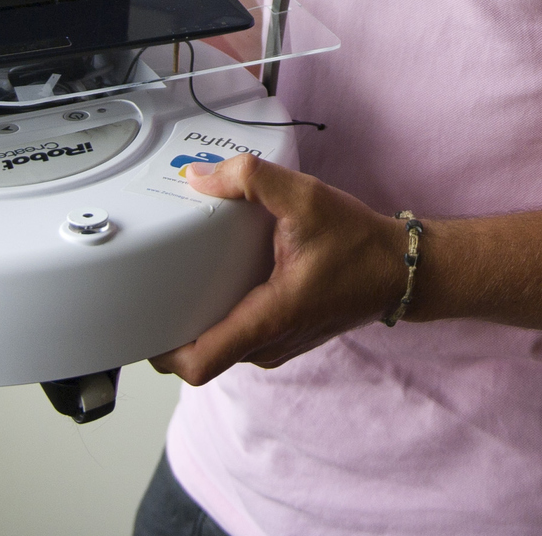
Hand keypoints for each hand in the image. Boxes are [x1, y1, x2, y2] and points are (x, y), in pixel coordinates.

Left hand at [148, 154, 410, 385]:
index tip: (142, 324)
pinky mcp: (285, 336)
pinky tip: (219, 285)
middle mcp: (270, 343)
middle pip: (202, 357)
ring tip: (180, 285)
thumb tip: (199, 177)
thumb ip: (250, 178)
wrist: (400, 268)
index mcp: (269, 319)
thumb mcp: (305, 197)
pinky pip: (240, 339)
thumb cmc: (359, 243)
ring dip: (198, 324)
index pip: (199, 364)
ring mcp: (278, 345)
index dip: (161, 351)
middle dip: (172, 331)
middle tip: (151, 292)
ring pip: (221, 349)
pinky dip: (222, 318)